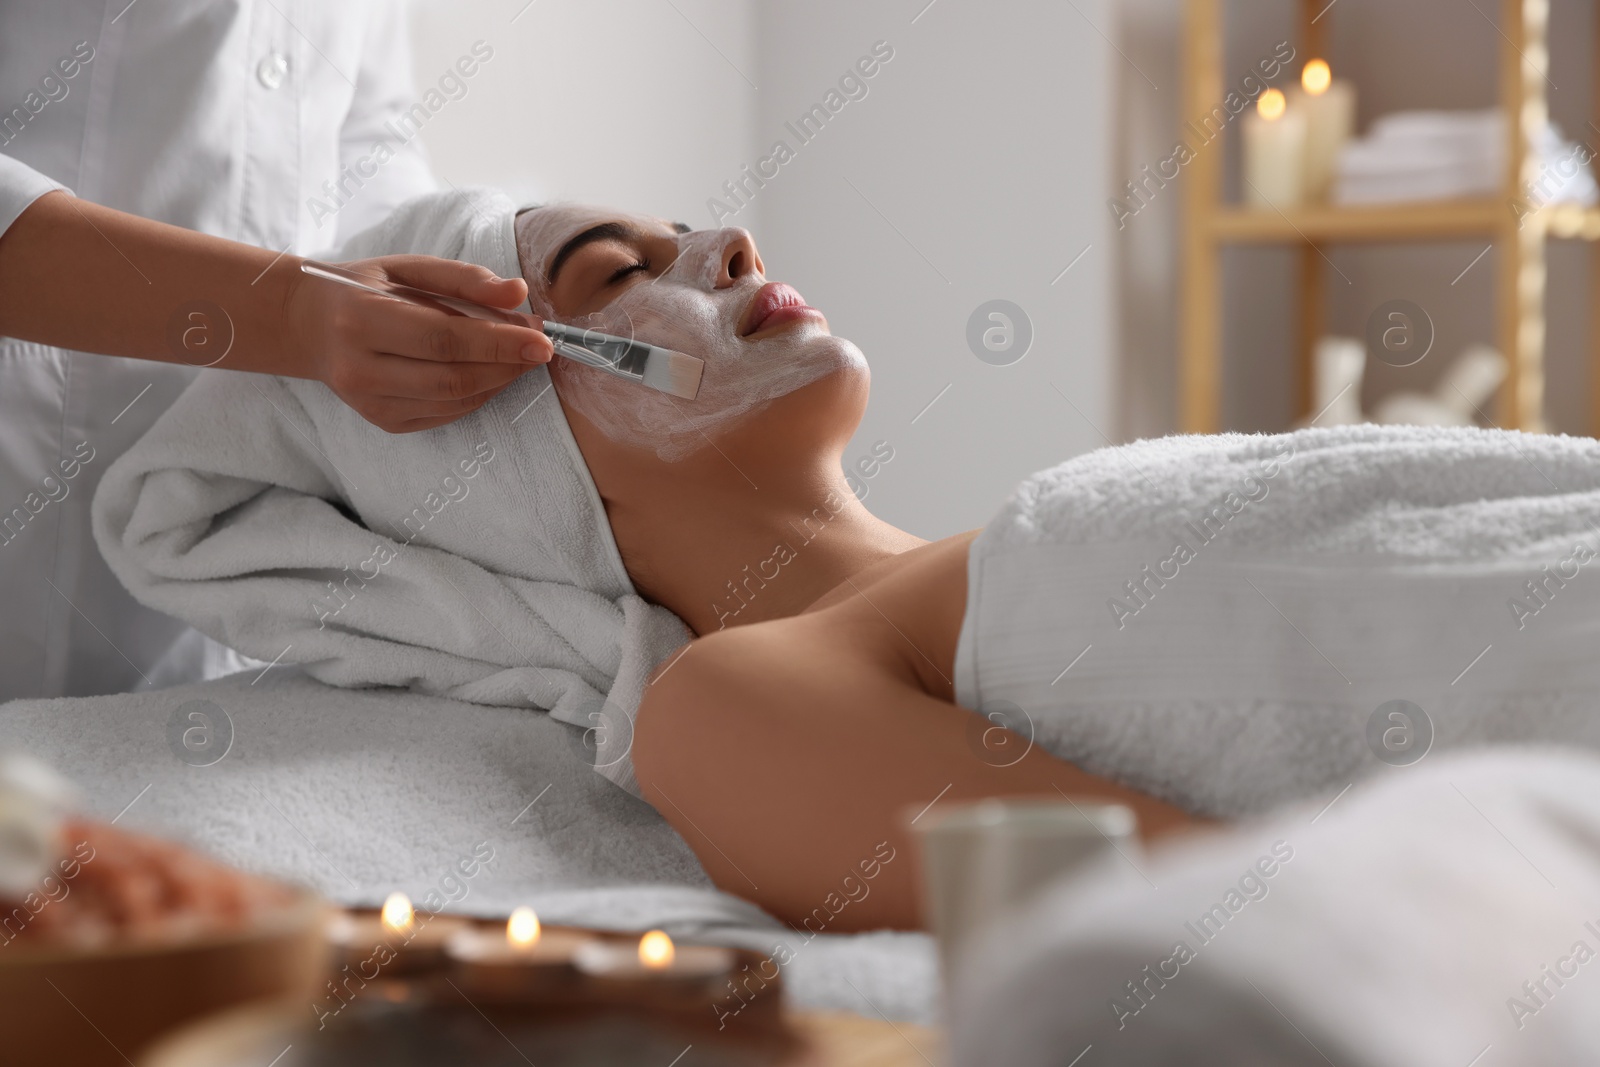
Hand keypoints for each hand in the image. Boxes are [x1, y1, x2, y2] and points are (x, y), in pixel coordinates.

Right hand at [283, 254, 552, 431]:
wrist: (308, 325)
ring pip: (455, 401)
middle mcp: (360, 370)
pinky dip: (478, 394)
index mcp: (361, 320)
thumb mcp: (407, 268)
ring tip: (518, 355)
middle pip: (453, 377)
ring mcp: (370, 403)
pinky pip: (446, 414)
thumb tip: (518, 293)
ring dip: (499, 381)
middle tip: (538, 345)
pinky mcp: (383, 422)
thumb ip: (464, 278)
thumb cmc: (363, 289)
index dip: (499, 343)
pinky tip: (489, 372)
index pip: (444, 338)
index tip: (543, 340)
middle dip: (507, 365)